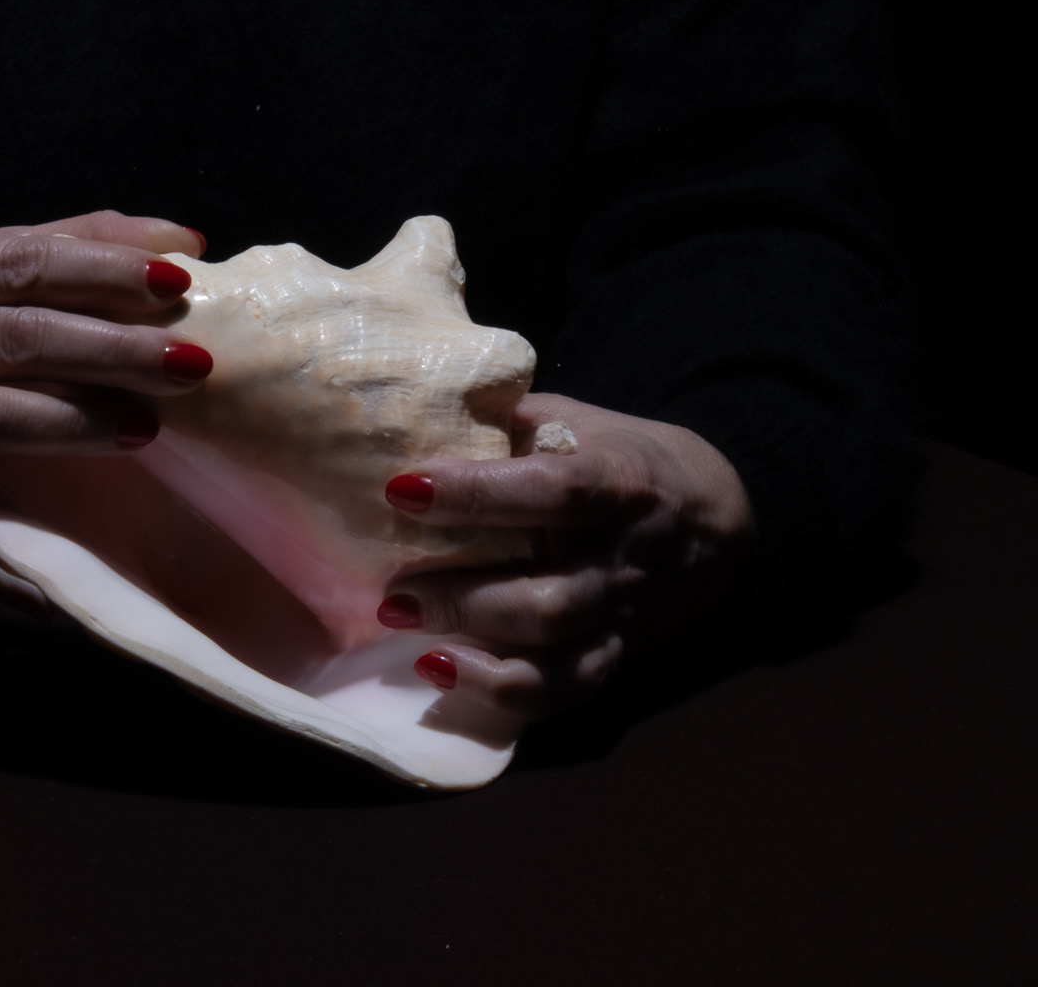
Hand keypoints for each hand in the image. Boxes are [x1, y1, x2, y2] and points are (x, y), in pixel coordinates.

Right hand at [0, 209, 207, 612]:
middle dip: (109, 349)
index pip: (21, 260)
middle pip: (12, 336)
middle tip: (191, 365)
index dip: (103, 270)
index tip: (181, 283)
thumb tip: (175, 241)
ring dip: (70, 426)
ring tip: (147, 429)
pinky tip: (56, 591)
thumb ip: (58, 245)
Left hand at [378, 392, 756, 731]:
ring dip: (473, 649)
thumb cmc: (624, 455)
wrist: (716, 518)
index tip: (404, 489)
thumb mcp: (579, 418)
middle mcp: (623, 559)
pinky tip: (444, 672)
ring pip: (556, 654)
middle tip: (393, 585)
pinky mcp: (618, 656)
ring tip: (403, 625)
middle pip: (549, 598)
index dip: (478, 494)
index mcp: (618, 481)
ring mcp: (622, 616)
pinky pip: (566, 691)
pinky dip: (505, 694)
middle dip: (462, 597)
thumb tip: (421, 416)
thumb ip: (512, 423)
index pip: (552, 492)